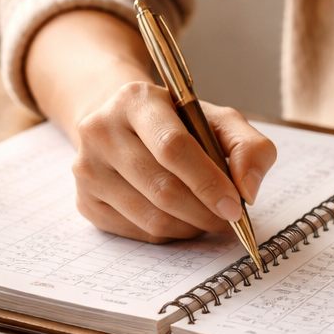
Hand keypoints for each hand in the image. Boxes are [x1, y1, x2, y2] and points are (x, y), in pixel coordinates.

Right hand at [23, 8, 276, 242]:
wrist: (120, 123)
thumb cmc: (175, 123)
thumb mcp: (216, 119)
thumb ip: (248, 147)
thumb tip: (248, 191)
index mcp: (135, 100)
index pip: (173, 147)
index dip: (208, 182)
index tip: (235, 206)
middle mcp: (101, 131)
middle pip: (163, 189)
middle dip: (205, 212)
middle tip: (228, 219)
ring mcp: (87, 169)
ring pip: (151, 218)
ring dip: (190, 226)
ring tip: (208, 217)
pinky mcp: (84, 201)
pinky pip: (138, 232)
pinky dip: (169, 233)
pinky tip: (180, 218)